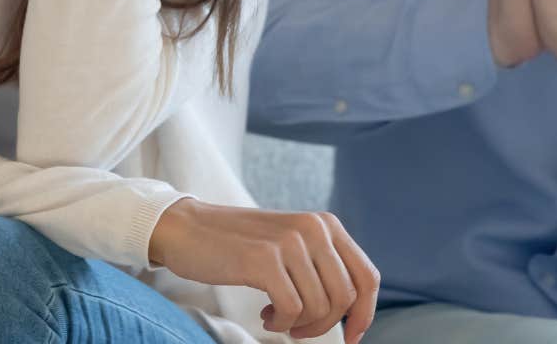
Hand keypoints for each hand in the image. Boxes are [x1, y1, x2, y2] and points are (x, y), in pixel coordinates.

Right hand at [148, 199, 378, 342]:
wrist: (188, 228)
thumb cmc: (240, 245)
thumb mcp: (292, 245)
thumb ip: (322, 266)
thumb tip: (355, 312)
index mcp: (326, 224)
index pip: (368, 277)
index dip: (365, 314)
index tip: (351, 337)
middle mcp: (314, 228)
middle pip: (346, 298)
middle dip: (324, 326)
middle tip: (297, 329)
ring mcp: (289, 242)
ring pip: (320, 308)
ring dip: (299, 326)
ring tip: (276, 318)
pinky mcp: (264, 259)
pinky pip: (292, 310)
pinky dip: (282, 324)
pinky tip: (265, 316)